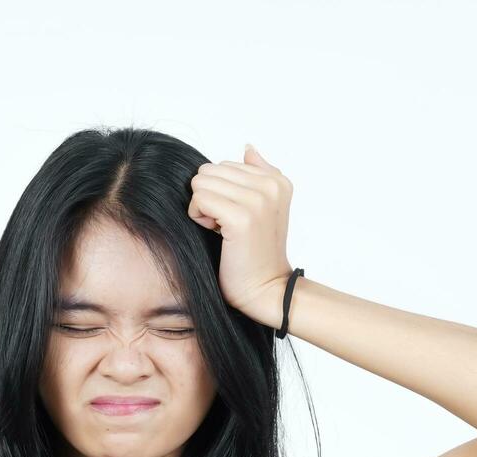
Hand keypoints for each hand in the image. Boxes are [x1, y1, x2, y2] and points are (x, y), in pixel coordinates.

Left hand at [187, 144, 295, 326]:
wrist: (265, 289)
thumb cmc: (255, 254)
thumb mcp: (264, 207)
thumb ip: (258, 173)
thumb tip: (248, 147)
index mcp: (277, 179)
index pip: (222, 166)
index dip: (219, 193)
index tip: (233, 217)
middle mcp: (271, 185)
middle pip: (208, 171)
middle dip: (207, 197)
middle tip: (224, 224)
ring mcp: (258, 200)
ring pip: (201, 183)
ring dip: (202, 208)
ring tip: (221, 229)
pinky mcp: (242, 217)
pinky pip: (199, 200)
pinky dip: (199, 217)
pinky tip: (216, 233)